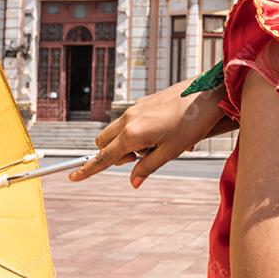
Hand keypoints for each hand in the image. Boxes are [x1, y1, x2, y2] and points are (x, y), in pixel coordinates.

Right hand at [68, 81, 227, 187]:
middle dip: (112, 155)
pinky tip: (163, 133)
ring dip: (125, 144)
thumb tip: (133, 182)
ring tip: (156, 145)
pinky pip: (129, 121)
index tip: (72, 177)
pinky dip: (136, 132)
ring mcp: (135, 109)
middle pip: (103, 142)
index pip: (104, 157)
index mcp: (132, 134)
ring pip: (115, 131)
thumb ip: (147, 168)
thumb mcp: (170, 152)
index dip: (88, 169)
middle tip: (140, 158)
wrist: (206, 95)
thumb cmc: (191, 124)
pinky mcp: (143, 102)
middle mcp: (128, 119)